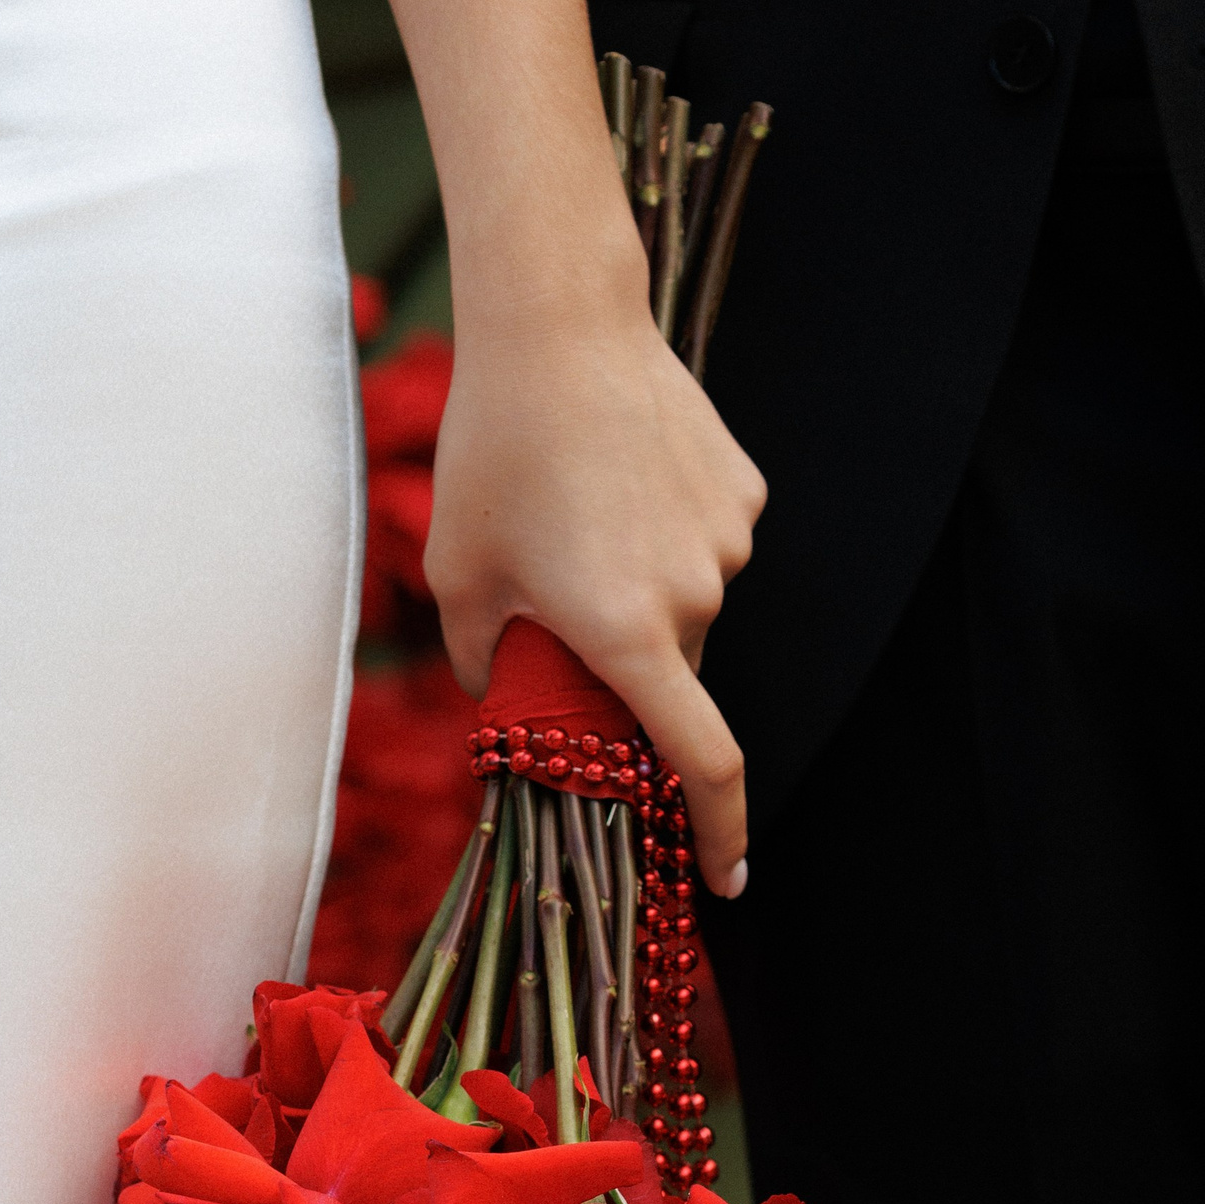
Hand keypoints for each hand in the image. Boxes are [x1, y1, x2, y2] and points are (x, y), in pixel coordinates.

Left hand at [425, 286, 767, 896]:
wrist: (559, 327)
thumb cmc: (493, 456)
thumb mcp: (460, 576)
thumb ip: (487, 664)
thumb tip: (508, 703)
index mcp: (626, 636)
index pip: (702, 763)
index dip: (720, 831)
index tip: (727, 876)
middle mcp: (693, 599)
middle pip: (670, 671)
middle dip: (624, 661)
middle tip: (559, 599)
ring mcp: (727, 543)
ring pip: (688, 604)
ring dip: (641, 589)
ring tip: (580, 511)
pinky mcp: (744, 491)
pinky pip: (705, 543)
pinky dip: (664, 533)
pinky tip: (618, 476)